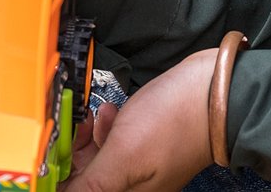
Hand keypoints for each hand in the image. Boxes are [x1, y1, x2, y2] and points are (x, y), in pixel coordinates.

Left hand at [65, 49, 216, 191]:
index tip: (51, 152)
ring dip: (87, 140)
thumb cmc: (176, 121)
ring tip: (91, 118)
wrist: (219, 90)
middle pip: (85, 180)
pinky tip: (107, 113)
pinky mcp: (145, 145)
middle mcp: (133, 188)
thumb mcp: (124, 154)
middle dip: (72, 155)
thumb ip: (90, 185)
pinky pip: (114, 144)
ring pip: (97, 161)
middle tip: (72, 128)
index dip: (60, 177)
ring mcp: (140, 167)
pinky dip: (105, 129)